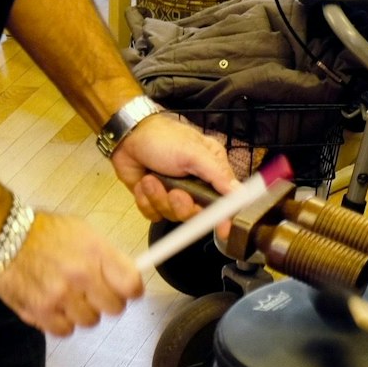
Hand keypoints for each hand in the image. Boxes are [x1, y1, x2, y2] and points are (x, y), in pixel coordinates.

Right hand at [0, 211, 143, 335]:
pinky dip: (62, 321)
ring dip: (83, 311)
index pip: (131, 285)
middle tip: (96, 293)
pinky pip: (65, 330)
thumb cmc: (46, 232)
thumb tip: (128, 279)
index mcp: (95, 252)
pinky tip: (55, 306)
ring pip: (90, 321)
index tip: (127, 290)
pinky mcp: (39, 312)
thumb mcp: (84, 231)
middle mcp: (80, 277)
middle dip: (108, 301)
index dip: (132, 290)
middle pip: (114, 308)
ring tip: (70, 296)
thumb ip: (107, 256)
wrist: (3, 237)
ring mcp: (59, 297)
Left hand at [108, 111, 235, 222]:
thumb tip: (240, 194)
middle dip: (182, 205)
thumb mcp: (194, 153)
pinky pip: (154, 214)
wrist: (127, 136)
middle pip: (197, 214)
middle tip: (174, 192)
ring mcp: (174, 193)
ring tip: (151, 179)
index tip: (223, 230)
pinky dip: (146, 200)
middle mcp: (195, 185)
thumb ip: (217, 174)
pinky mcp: (155, 199)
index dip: (224, 217)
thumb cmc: (162, 138)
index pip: (224, 200)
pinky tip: (143, 182)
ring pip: (173, 215)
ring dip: (159, 198)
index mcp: (211, 170)